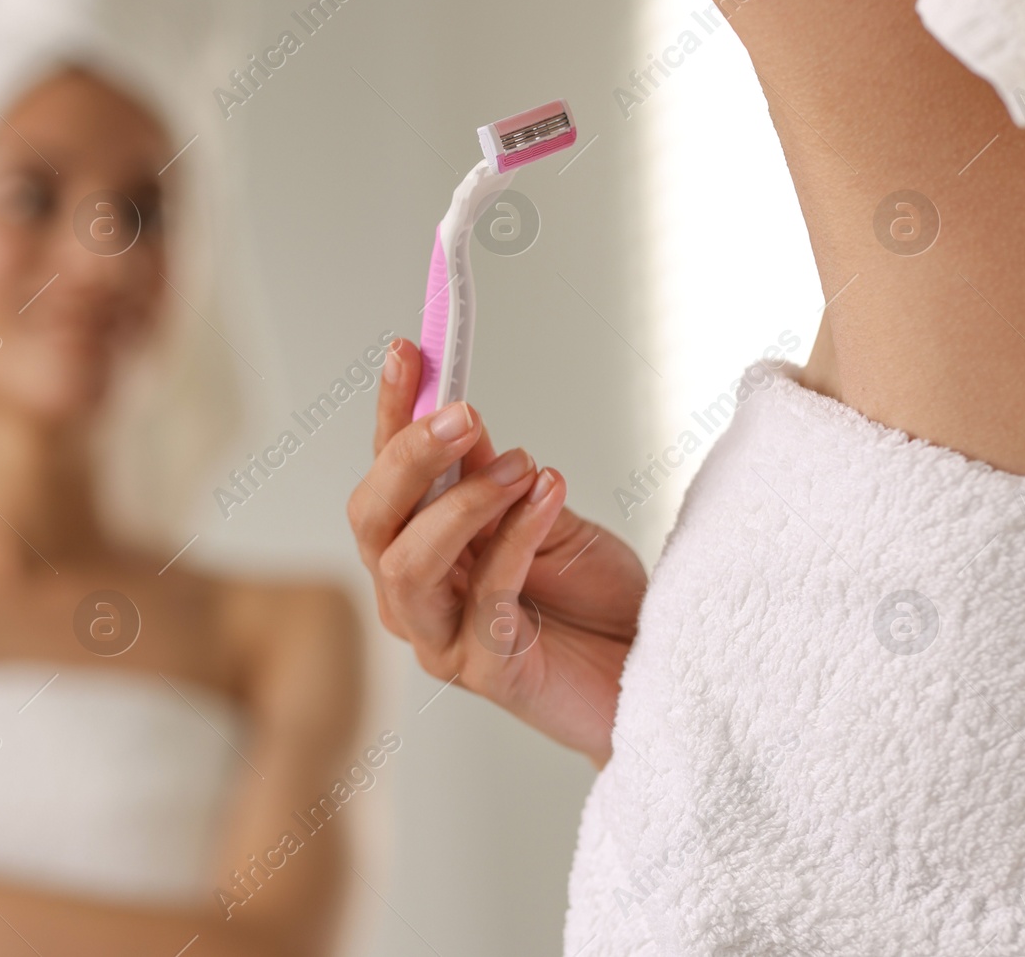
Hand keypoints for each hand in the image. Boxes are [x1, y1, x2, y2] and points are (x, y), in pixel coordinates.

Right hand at [346, 339, 646, 765]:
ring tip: (520, 465)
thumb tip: (456, 413)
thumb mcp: (542, 514)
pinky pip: (486, 597)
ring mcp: (442, 639)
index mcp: (420, 549)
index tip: (406, 349)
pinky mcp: (487, 673)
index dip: (390, 410)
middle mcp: (414, 596)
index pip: (386, 473)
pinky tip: (548, 493)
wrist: (652, 675)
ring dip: (461, 502)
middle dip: (408, 455)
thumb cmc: (596, 605)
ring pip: (407, 565)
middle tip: (460, 410)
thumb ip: (491, 476)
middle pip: (372, 520)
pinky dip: (517, 537)